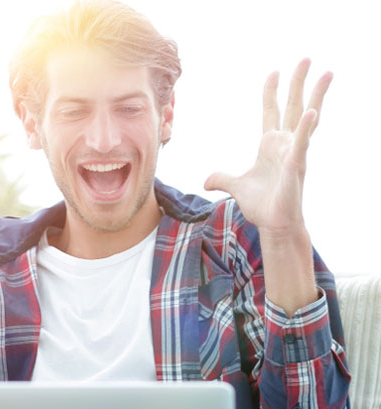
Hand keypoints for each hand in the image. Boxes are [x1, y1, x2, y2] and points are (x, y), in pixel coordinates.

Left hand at [204, 59, 331, 237]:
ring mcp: (293, 153)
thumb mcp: (236, 187)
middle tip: (305, 58)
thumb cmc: (261, 206)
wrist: (273, 224)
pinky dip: (305, 129)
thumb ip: (222, 179)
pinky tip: (311, 112)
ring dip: (315, 95)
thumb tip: (206, 182)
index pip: (271, 112)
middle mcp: (285, 145)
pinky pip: (302, 144)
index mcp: (270, 146)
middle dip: (298, 83)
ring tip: (326, 73)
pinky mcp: (296, 166)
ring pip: (306, 118)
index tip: (274, 73)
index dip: (271, 93)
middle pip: (292, 107)